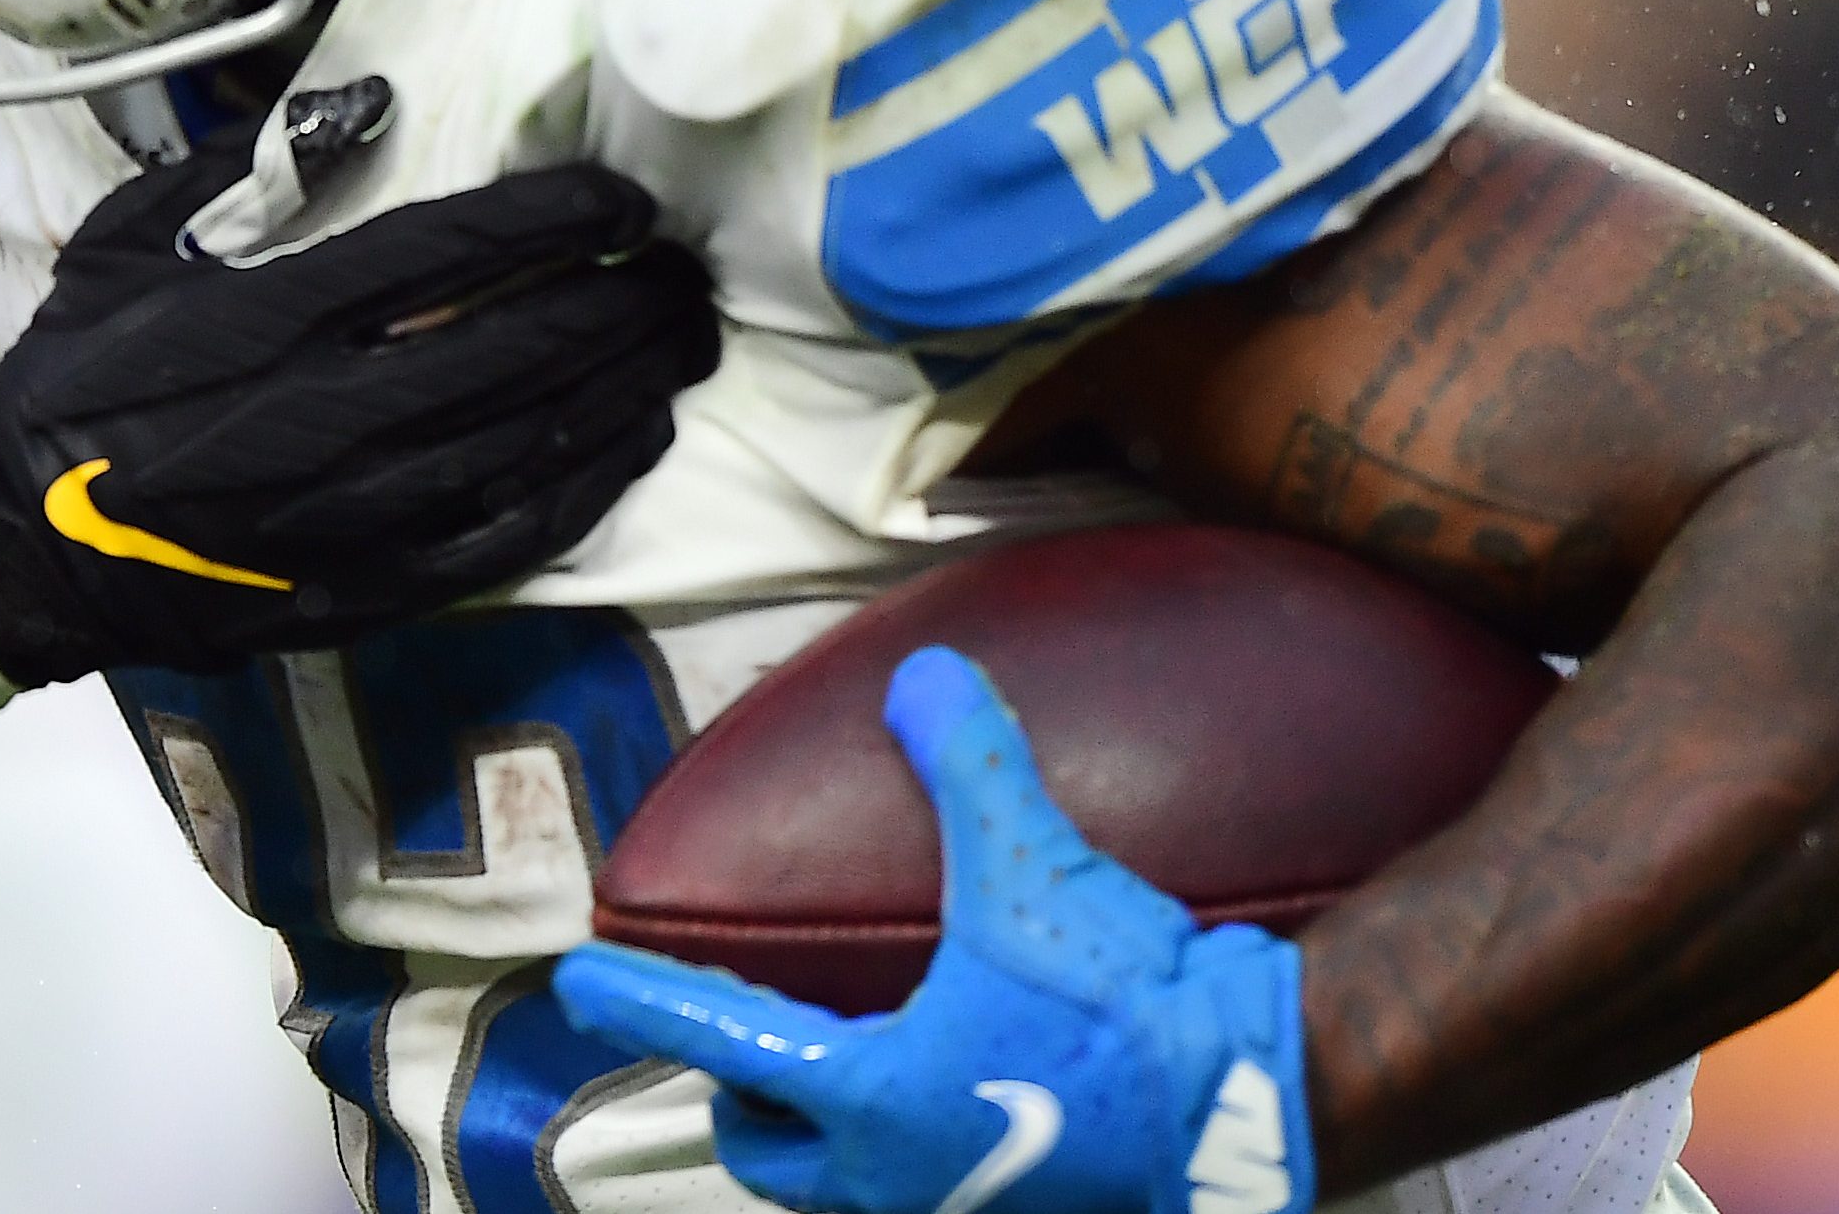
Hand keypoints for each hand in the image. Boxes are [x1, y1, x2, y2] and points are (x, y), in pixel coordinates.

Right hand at [0, 142, 717, 682]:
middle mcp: (327, 414)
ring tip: (683, 342)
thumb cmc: (77, 375)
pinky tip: (631, 443)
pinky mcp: (366, 587)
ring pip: (534, 443)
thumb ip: (239, 173)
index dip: (558, 219)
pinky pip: (507, 538)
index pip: (453, 251)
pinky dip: (585, 489)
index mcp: (271, 317)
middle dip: (624, 303)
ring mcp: (354, 512)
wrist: (23, 536)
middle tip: (685, 271)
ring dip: (625, 387)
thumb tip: (360, 110)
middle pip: (525, 348)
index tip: (622, 199)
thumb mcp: (126, 242)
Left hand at [554, 648, 1314, 1213]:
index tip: (576, 985)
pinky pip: (927, 1195)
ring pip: (846, 1192)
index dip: (641, 1004)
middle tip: (732, 1043)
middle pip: (768, 1152)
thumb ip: (969, 767)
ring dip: (821, 1141)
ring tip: (826, 1079)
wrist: (1262, 1110)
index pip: (719, 1038)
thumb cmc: (1127, 1007)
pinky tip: (950, 1108)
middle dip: (740, 1100)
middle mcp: (897, 1179)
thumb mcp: (1034, 871)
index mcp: (872, 1100)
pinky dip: (907, 1157)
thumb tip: (924, 677)